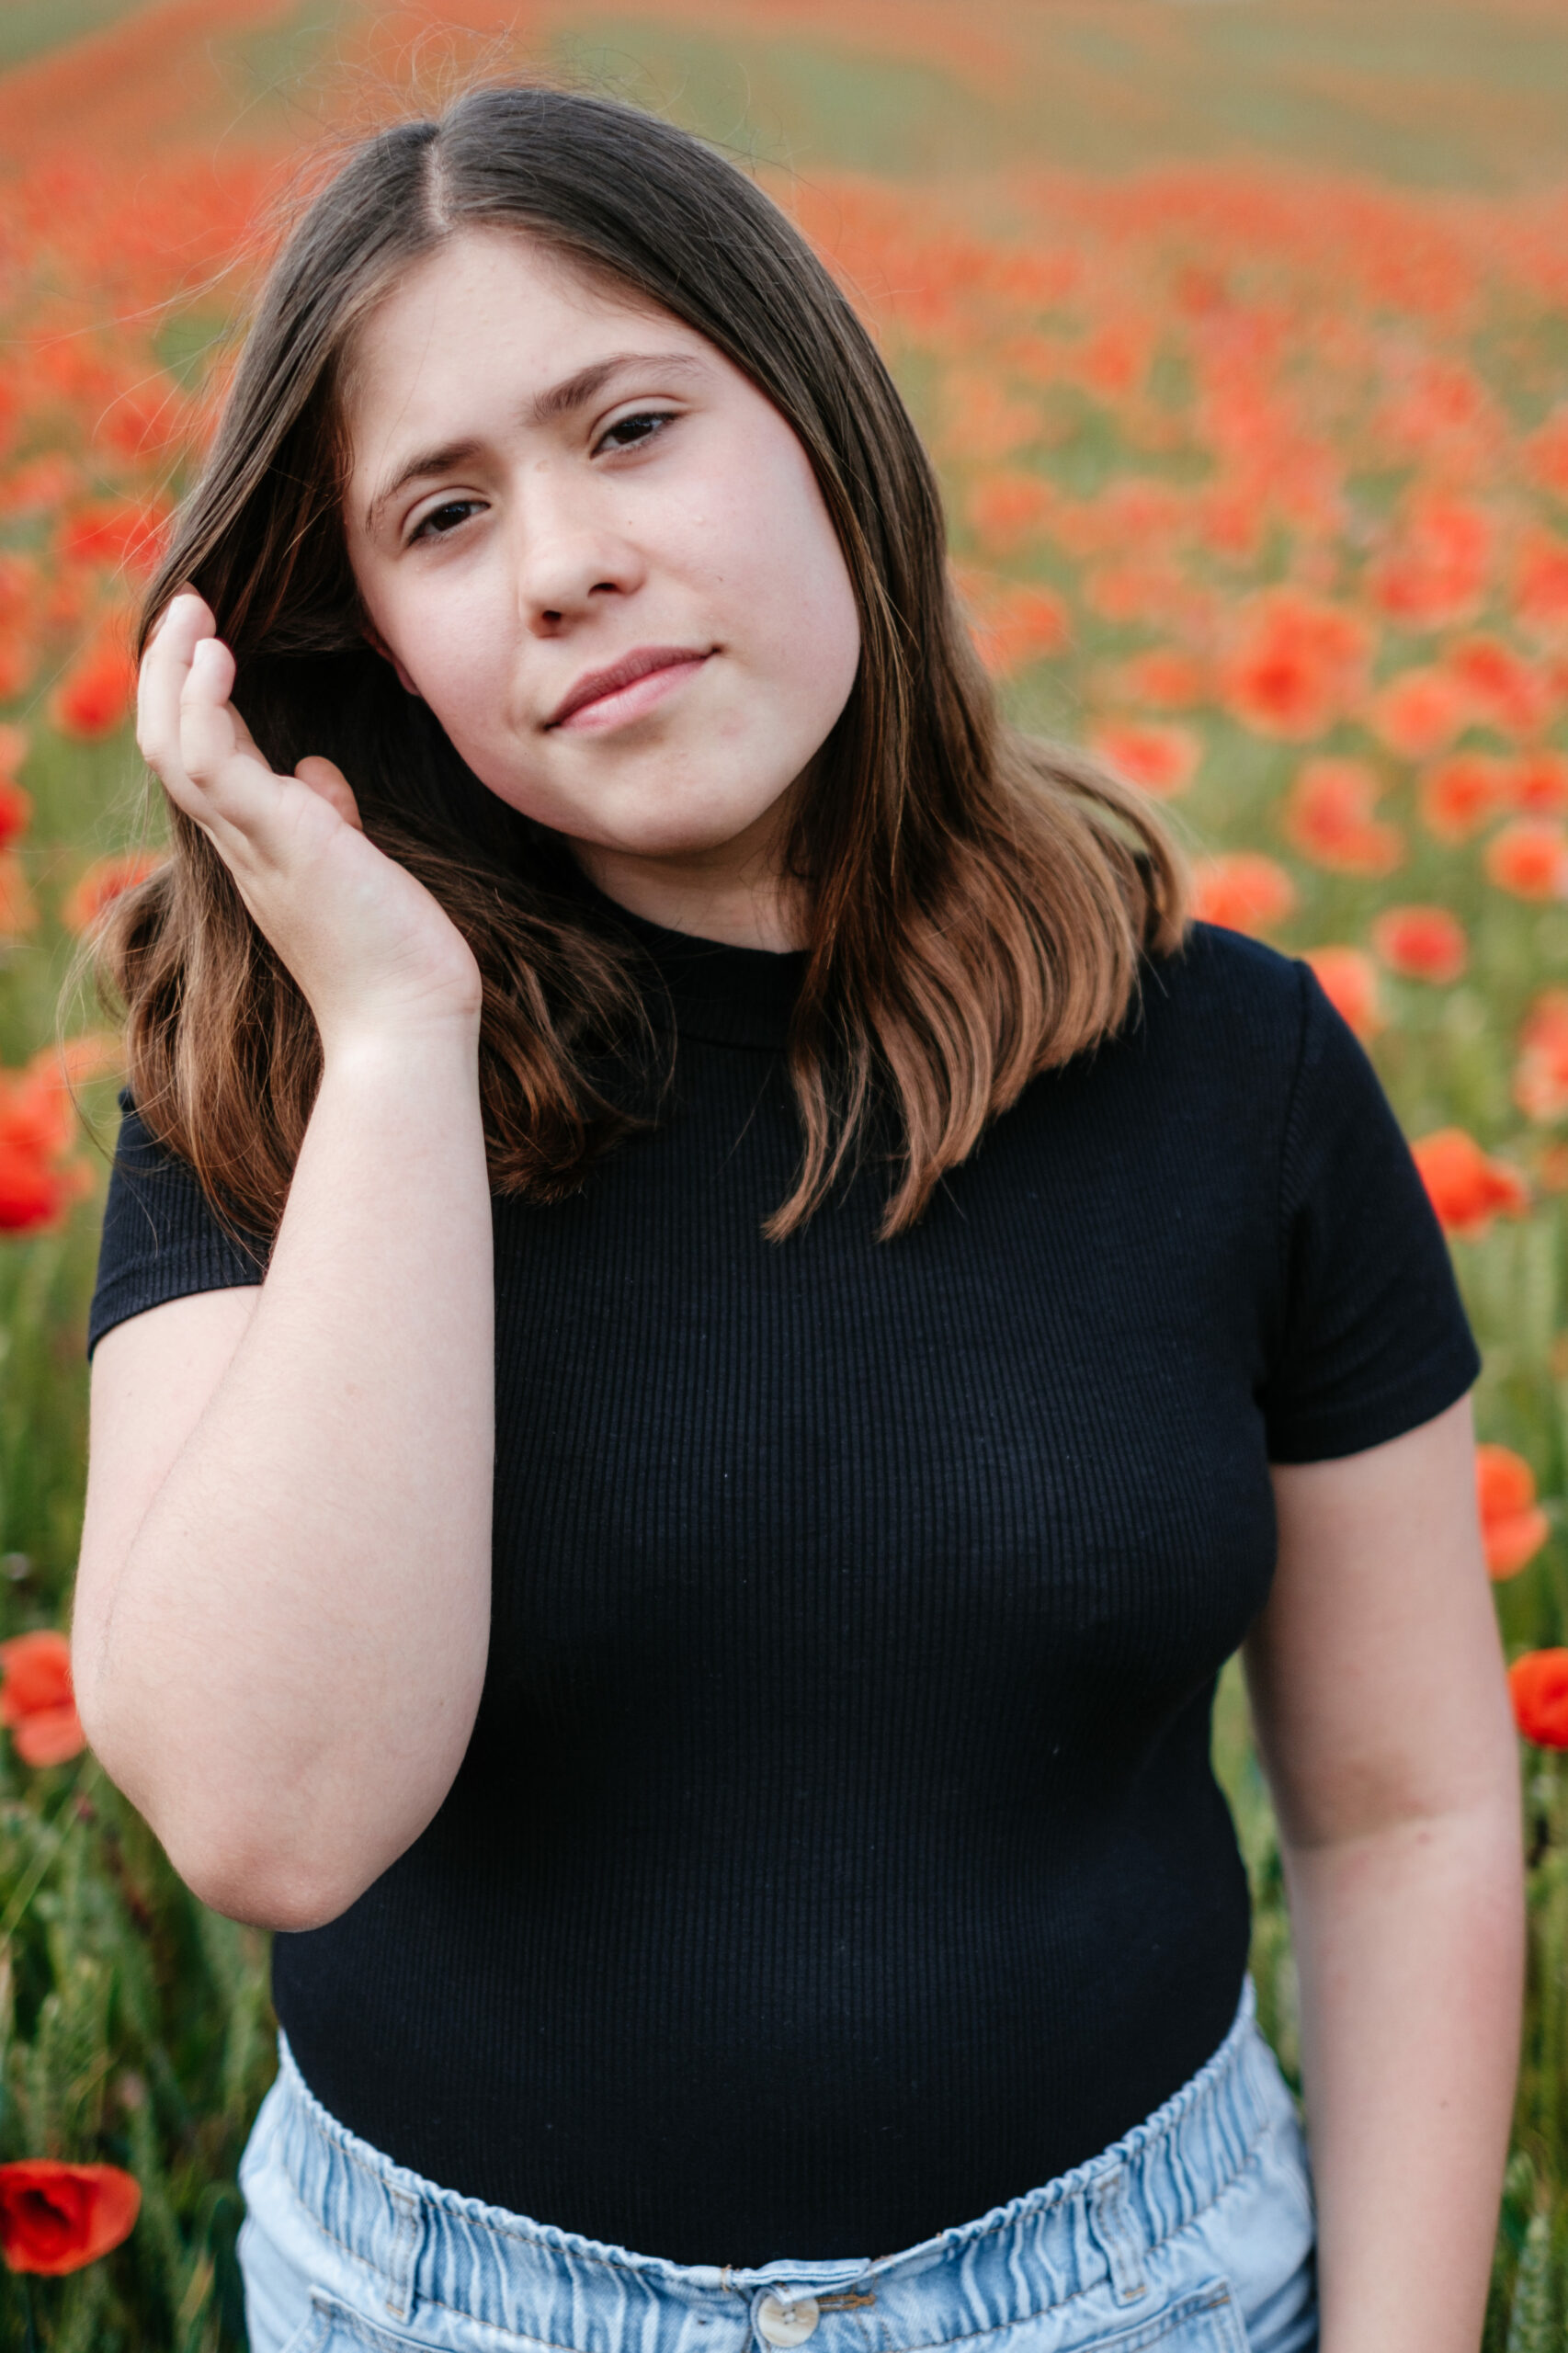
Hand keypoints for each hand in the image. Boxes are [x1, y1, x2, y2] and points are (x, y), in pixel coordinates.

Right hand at [138, 593, 482, 1056]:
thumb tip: (317, 773)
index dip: (194, 695)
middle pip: (166, 741)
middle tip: (190, 605)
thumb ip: (327, 815)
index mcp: (257, 844)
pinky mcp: (276, 841)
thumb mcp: (357, 866)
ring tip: (195, 612)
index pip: (200, 756)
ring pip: (171, 744)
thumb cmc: (394, 952)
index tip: (208, 637)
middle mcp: (240, 843)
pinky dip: (203, 701)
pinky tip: (220, 655)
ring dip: (174, 670)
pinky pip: (208, 761)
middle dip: (168, 669)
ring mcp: (252, 843)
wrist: (408, 1022)